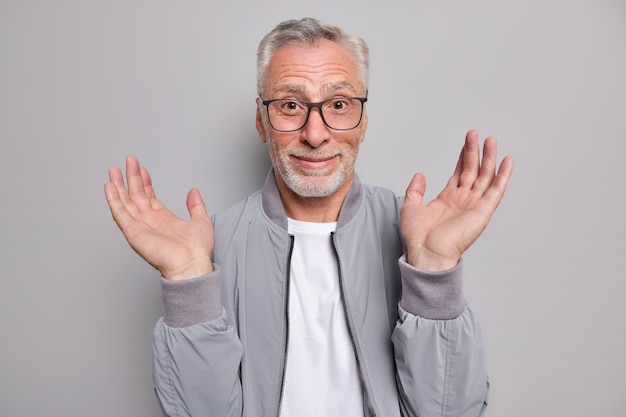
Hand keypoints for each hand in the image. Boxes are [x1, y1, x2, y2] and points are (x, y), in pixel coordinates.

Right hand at [104, 156, 214, 279]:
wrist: (192, 264)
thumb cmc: (197, 250)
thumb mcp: (201, 220)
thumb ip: (196, 205)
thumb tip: (194, 192)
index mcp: (163, 220)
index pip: (149, 197)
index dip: (145, 182)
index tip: (141, 169)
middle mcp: (150, 222)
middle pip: (136, 196)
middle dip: (131, 178)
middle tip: (128, 160)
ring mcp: (140, 227)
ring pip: (125, 202)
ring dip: (119, 186)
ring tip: (114, 170)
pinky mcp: (134, 233)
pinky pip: (121, 214)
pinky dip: (114, 200)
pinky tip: (109, 187)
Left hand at [401, 130, 513, 270]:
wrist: (426, 252)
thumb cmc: (418, 237)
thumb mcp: (411, 207)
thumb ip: (415, 190)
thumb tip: (419, 175)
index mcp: (448, 199)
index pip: (459, 172)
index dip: (463, 156)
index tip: (467, 141)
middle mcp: (463, 200)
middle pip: (473, 170)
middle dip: (475, 151)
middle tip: (475, 134)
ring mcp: (474, 205)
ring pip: (485, 176)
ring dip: (489, 158)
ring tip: (490, 141)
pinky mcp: (483, 211)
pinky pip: (496, 190)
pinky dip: (503, 176)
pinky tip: (507, 162)